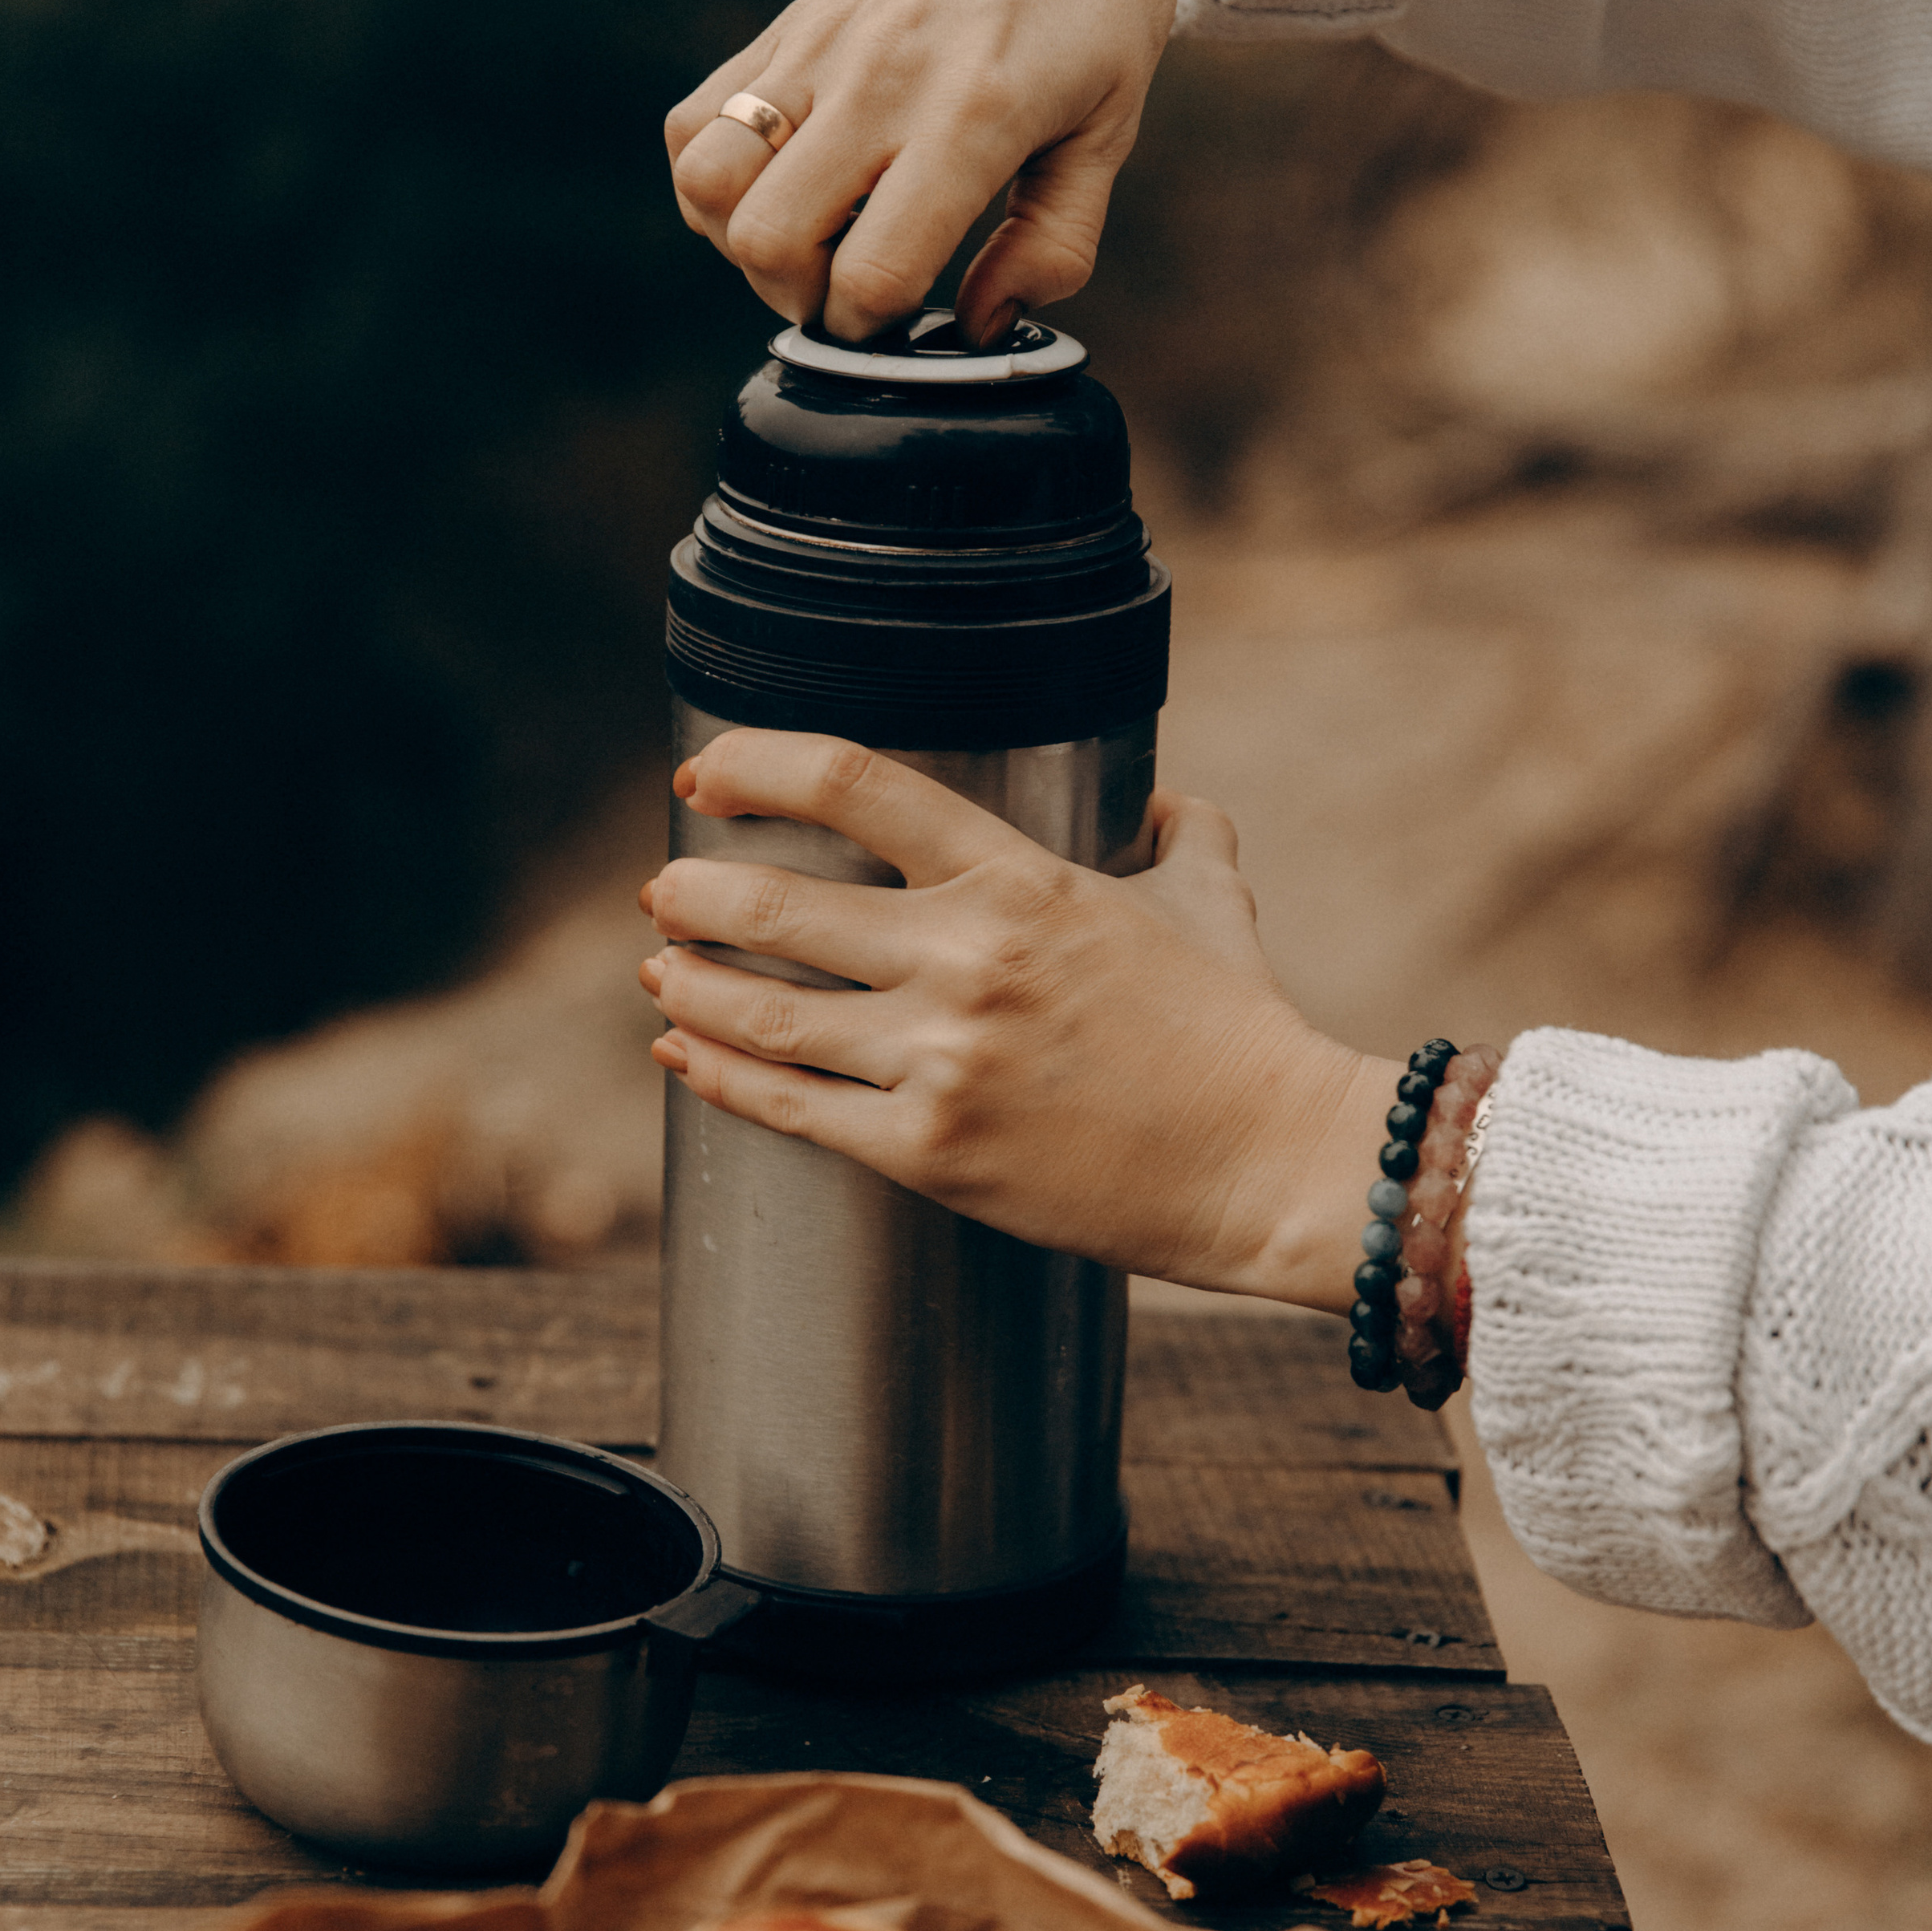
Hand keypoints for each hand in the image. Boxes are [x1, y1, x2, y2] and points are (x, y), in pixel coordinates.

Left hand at [637, 729, 1395, 1307]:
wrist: (1273, 1164)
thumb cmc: (1243, 1032)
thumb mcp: (1215, 900)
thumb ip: (1184, 835)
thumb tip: (1171, 805)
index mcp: (1020, 880)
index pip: (854, 786)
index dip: (756, 766)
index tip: (704, 774)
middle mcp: (966, 958)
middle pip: (775, 905)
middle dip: (694, 891)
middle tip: (665, 891)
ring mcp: (942, 1060)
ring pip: (763, 1012)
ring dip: (689, 983)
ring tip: (658, 971)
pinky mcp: (930, 1154)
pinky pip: (790, 1109)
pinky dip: (720, 1075)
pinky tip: (685, 1054)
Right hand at [664, 0, 1321, 347]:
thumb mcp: (1109, 130)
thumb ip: (1054, 245)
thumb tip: (983, 325)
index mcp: (972, 117)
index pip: (873, 271)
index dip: (878, 328)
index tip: (907, 319)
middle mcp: (879, 79)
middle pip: (766, 240)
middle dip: (801, 296)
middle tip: (852, 283)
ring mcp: (820, 45)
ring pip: (705, 180)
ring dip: (739, 237)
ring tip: (808, 235)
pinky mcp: (788, 22)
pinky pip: (693, 119)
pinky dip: (710, 174)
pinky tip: (778, 181)